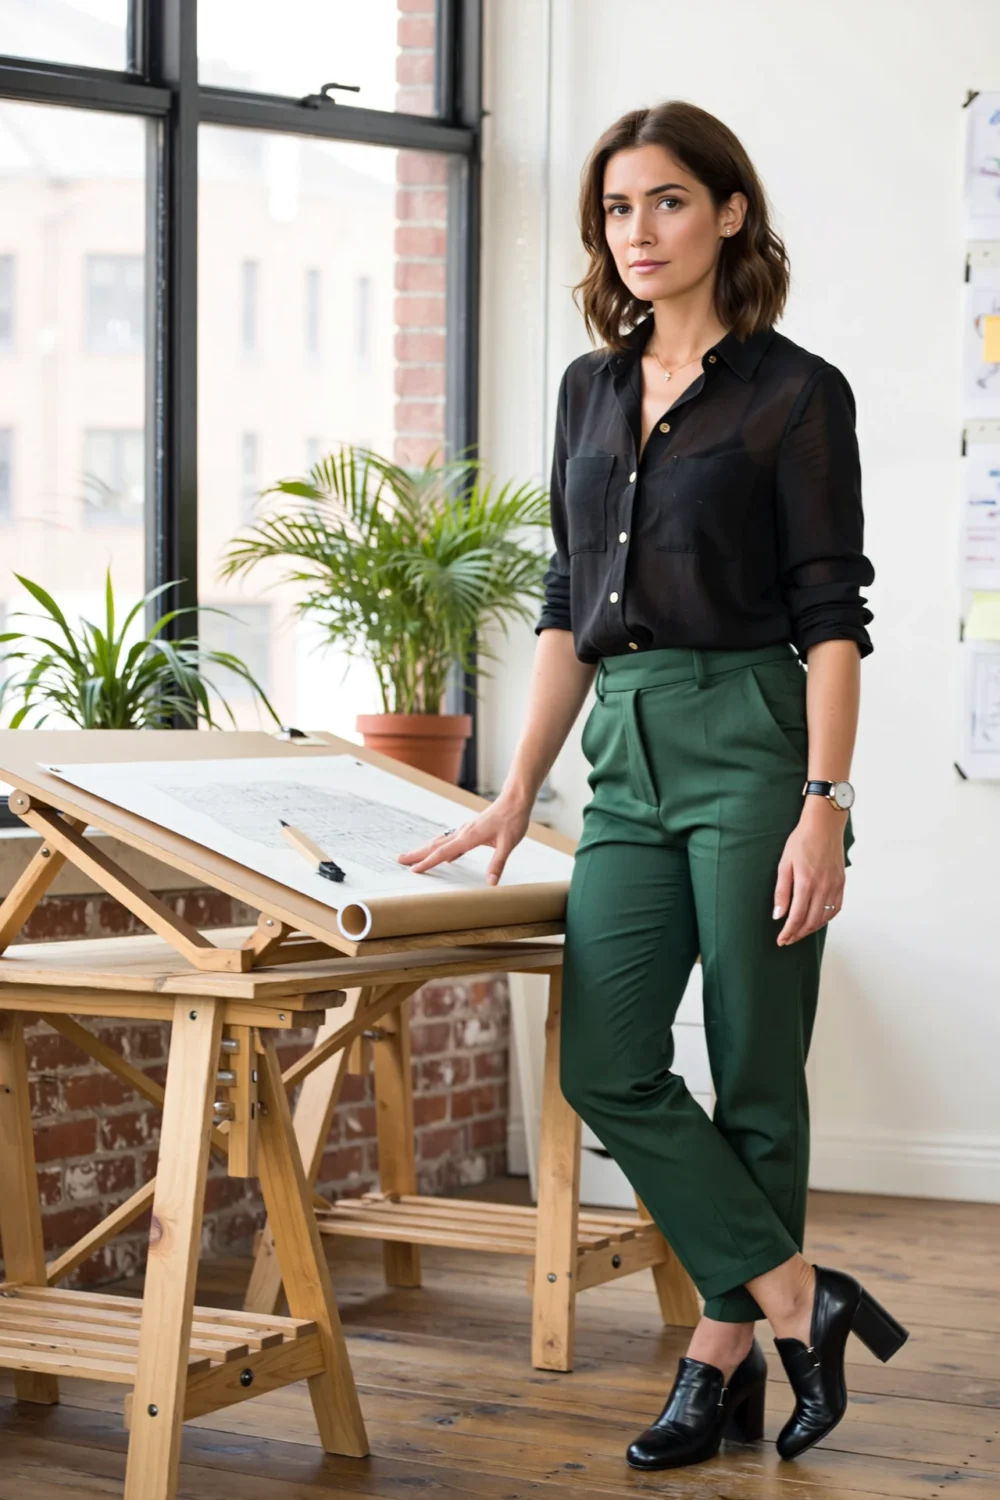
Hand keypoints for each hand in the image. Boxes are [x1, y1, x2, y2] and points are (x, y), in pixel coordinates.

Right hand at [397, 792, 532, 885]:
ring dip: (427, 850)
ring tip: (415, 856)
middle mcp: (463, 832)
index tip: (413, 870)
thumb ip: (497, 864)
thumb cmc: (512, 819)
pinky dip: (443, 848)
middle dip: (417, 854)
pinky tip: (447, 856)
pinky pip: (452, 840)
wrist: (515, 800)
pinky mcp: (471, 829)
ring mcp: (466, 830)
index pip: (443, 853)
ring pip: (441, 842)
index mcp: (469, 837)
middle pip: (436, 845)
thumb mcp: (508, 844)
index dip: (428, 863)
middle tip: (400, 860)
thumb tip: (491, 883)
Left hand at [772, 799, 845, 945]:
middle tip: (788, 940)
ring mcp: (835, 886)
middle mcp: (823, 888)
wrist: (824, 825)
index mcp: (806, 883)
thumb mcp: (784, 864)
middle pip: (811, 921)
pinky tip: (817, 920)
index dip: (788, 932)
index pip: (797, 917)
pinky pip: (836, 908)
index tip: (781, 940)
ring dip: (811, 929)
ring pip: (825, 918)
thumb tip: (778, 915)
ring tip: (800, 932)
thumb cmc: (801, 841)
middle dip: (798, 934)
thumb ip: (782, 891)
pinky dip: (826, 919)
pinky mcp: (841, 883)